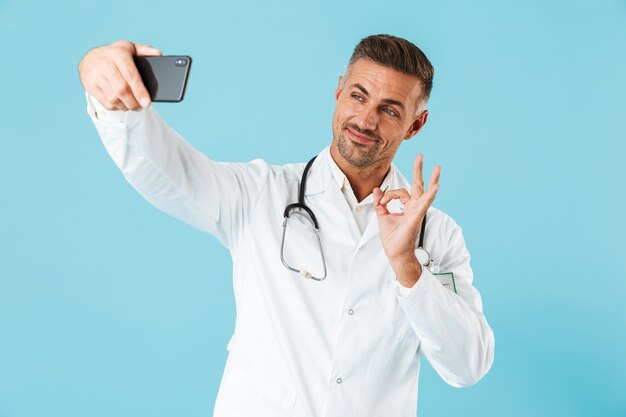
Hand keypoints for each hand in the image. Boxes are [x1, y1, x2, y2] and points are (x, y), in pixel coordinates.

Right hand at [78, 40, 161, 110]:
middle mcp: (105, 64)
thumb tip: (158, 54)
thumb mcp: (130, 48)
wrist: (90, 58)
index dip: (139, 91)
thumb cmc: (115, 55)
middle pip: (122, 90)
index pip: (130, 75)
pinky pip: (106, 103)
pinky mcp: (89, 86)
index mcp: (118, 54)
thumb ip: (145, 51)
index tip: (147, 102)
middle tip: (142, 106)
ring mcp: (95, 76)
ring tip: (133, 105)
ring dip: (126, 106)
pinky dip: (116, 107)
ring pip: (114, 98)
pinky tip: (121, 103)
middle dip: (134, 102)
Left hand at [373, 155, 440, 284]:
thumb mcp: (382, 216)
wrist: (395, 252)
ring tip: (438, 167)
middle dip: (419, 170)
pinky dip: (430, 195)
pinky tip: (436, 187)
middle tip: (421, 156)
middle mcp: (414, 207)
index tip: (381, 202)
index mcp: (407, 206)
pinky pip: (424, 204)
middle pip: (418, 185)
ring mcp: (417, 211)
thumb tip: (376, 190)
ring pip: (425, 192)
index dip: (387, 195)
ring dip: (432, 180)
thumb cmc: (392, 238)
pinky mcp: (416, 217)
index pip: (399, 192)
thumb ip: (380, 203)